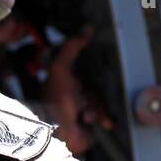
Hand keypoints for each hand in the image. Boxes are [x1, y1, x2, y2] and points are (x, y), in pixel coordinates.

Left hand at [45, 25, 113, 155]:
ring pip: (100, 103)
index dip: (89, 75)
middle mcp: (72, 95)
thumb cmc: (57, 99)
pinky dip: (102, 119)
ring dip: (95, 109)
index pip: (85, 73)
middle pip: (95, 88)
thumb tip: (87, 29)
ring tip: (85, 116)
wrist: (60, 132)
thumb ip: (72, 47)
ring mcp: (81, 110)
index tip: (98, 72)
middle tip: (84, 103)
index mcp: (64, 81)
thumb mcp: (61, 68)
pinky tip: (96, 123)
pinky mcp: (90, 125)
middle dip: (93, 97)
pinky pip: (104, 117)